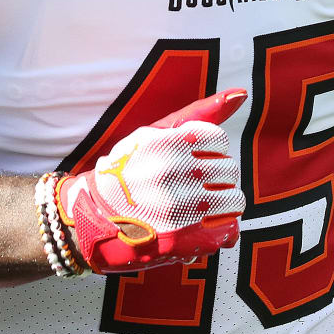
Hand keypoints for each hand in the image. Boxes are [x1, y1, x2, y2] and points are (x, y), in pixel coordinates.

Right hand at [57, 90, 246, 273]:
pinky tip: (201, 227)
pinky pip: (228, 230)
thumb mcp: (154, 134)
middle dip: (217, 178)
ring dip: (222, 205)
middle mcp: (172, 172)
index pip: (219, 141)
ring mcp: (179, 208)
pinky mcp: (184, 239)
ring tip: (199, 208)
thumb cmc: (128, 170)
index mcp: (165, 142)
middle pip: (230, 170)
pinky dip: (221, 230)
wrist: (92, 217)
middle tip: (194, 186)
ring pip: (234, 201)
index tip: (193, 161)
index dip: (210, 153)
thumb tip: (241, 94)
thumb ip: (198, 114)